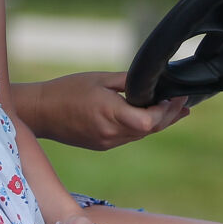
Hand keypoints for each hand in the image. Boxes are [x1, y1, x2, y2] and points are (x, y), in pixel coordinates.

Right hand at [16, 72, 189, 151]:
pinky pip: (129, 137)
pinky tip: (147, 115)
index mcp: (110, 114)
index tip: (174, 95)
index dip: (167, 111)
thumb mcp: (99, 78)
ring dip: (158, 122)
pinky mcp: (103, 145)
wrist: (40, 112)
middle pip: (150, 129)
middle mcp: (111, 133)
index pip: (149, 121)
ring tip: (173, 107)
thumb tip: (153, 81)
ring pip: (142, 135)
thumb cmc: (67, 90)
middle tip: (182, 100)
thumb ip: (128, 81)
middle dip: (170, 115)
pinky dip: (141, 126)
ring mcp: (107, 142)